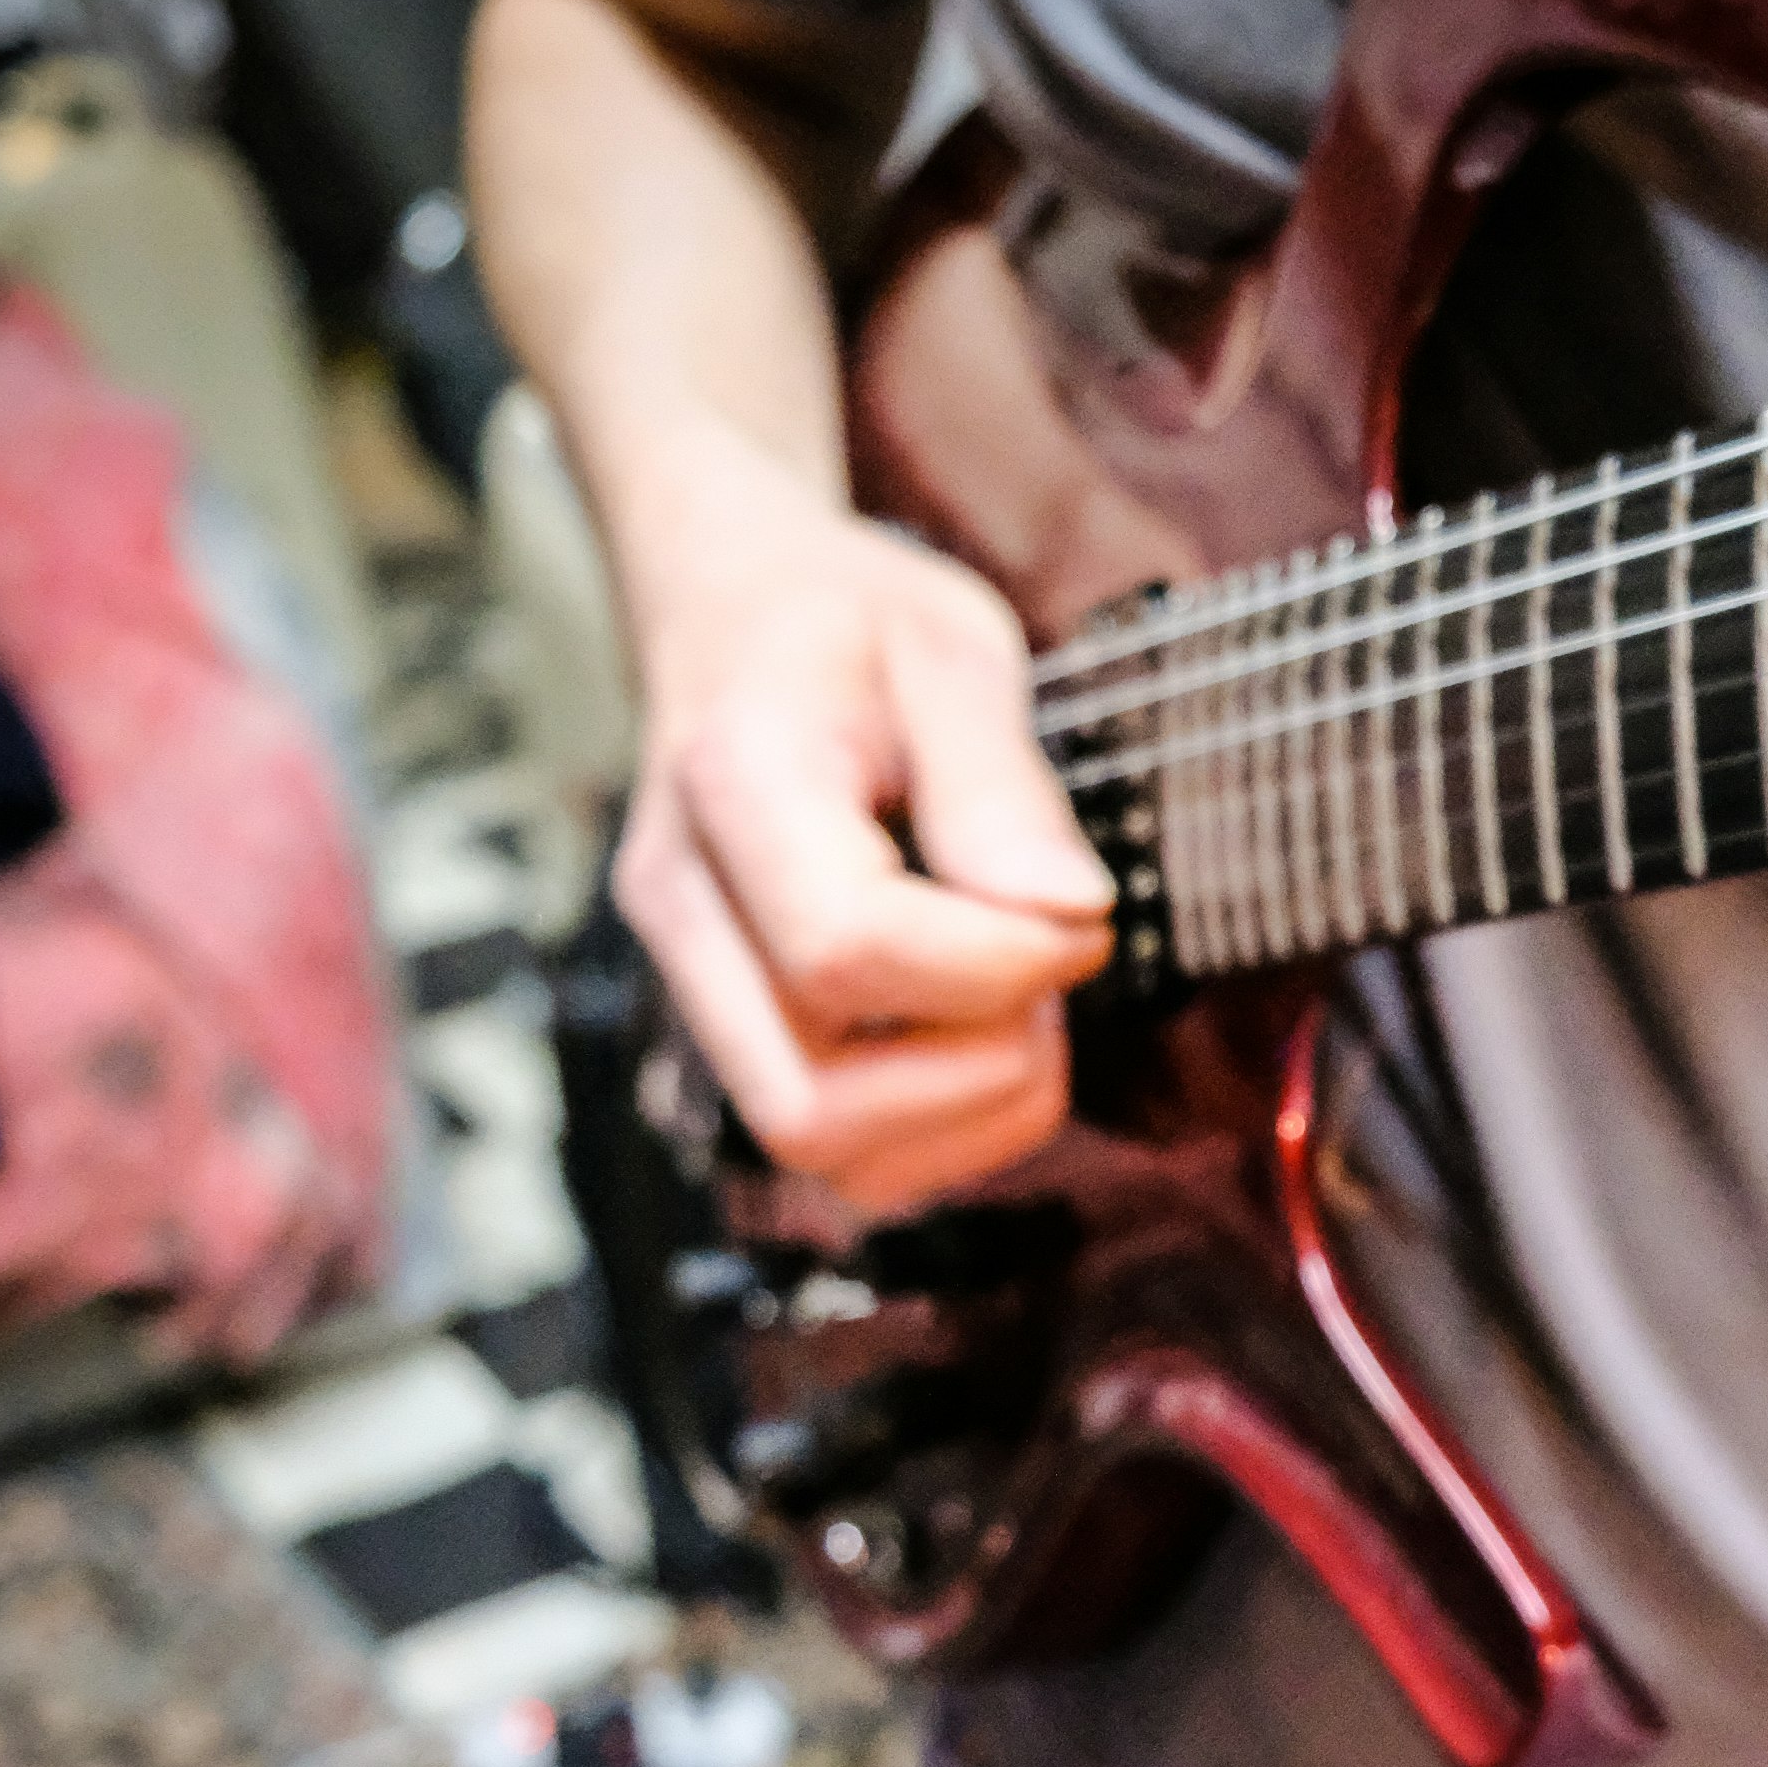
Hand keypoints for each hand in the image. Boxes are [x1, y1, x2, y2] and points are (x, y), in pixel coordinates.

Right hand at [607, 432, 1119, 1216]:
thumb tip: (1071, 916)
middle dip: (978, 1069)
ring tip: (1023, 1000)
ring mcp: (694, 982)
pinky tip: (989, 1034)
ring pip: (819, 1151)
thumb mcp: (952, 651)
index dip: (1000, 962)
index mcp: (734, 786)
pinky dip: (946, 1131)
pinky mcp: (733, 1028)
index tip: (1084, 910)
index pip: (848, 949)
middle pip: (808, 1104)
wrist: (740, 612)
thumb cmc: (851, 625)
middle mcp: (683, 908)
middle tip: (1049, 969)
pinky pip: (839, 1153)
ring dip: (968, 1113)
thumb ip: (1003, 786)